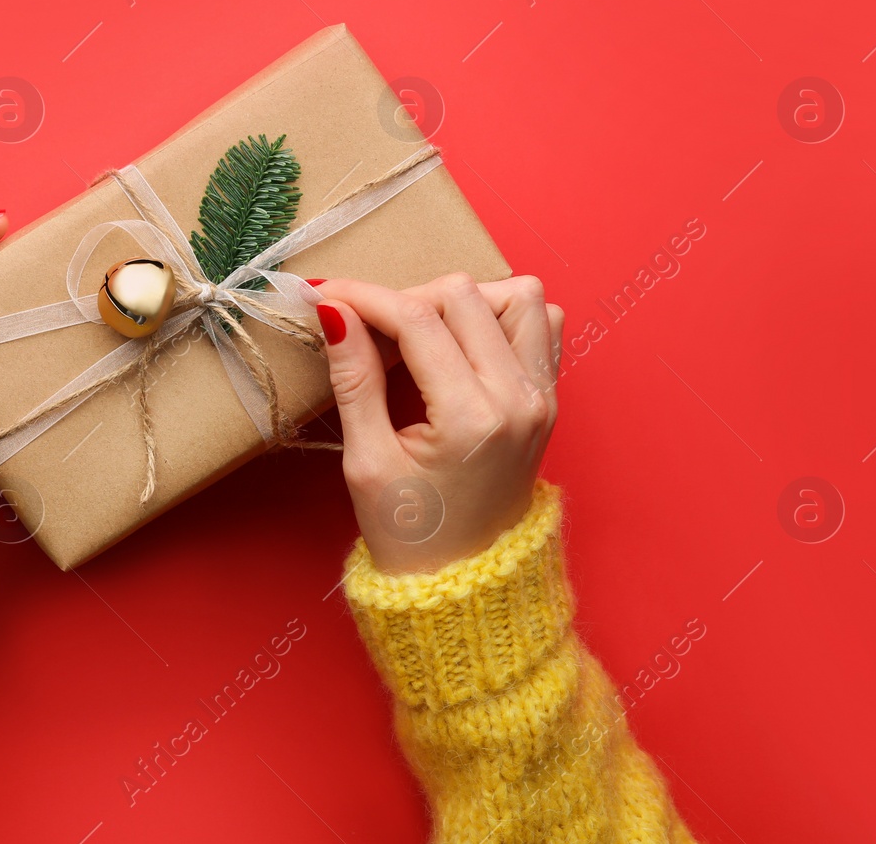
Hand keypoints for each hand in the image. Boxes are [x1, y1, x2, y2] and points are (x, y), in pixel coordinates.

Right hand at [312, 274, 564, 572]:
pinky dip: (501, 315)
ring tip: (423, 335)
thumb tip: (334, 312)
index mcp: (471, 417)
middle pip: (463, 295)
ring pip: (516, 295)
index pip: (416, 319)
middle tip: (368, 330)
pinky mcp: (549, 397)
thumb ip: (354, 379)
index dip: (363, 298)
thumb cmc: (411, 532)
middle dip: (405, 299)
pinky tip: (462, 343)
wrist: (464, 581)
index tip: (326, 296)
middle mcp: (518, 398)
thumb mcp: (367, 461)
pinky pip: (540, 322)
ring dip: (463, 300)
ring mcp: (542, 395)